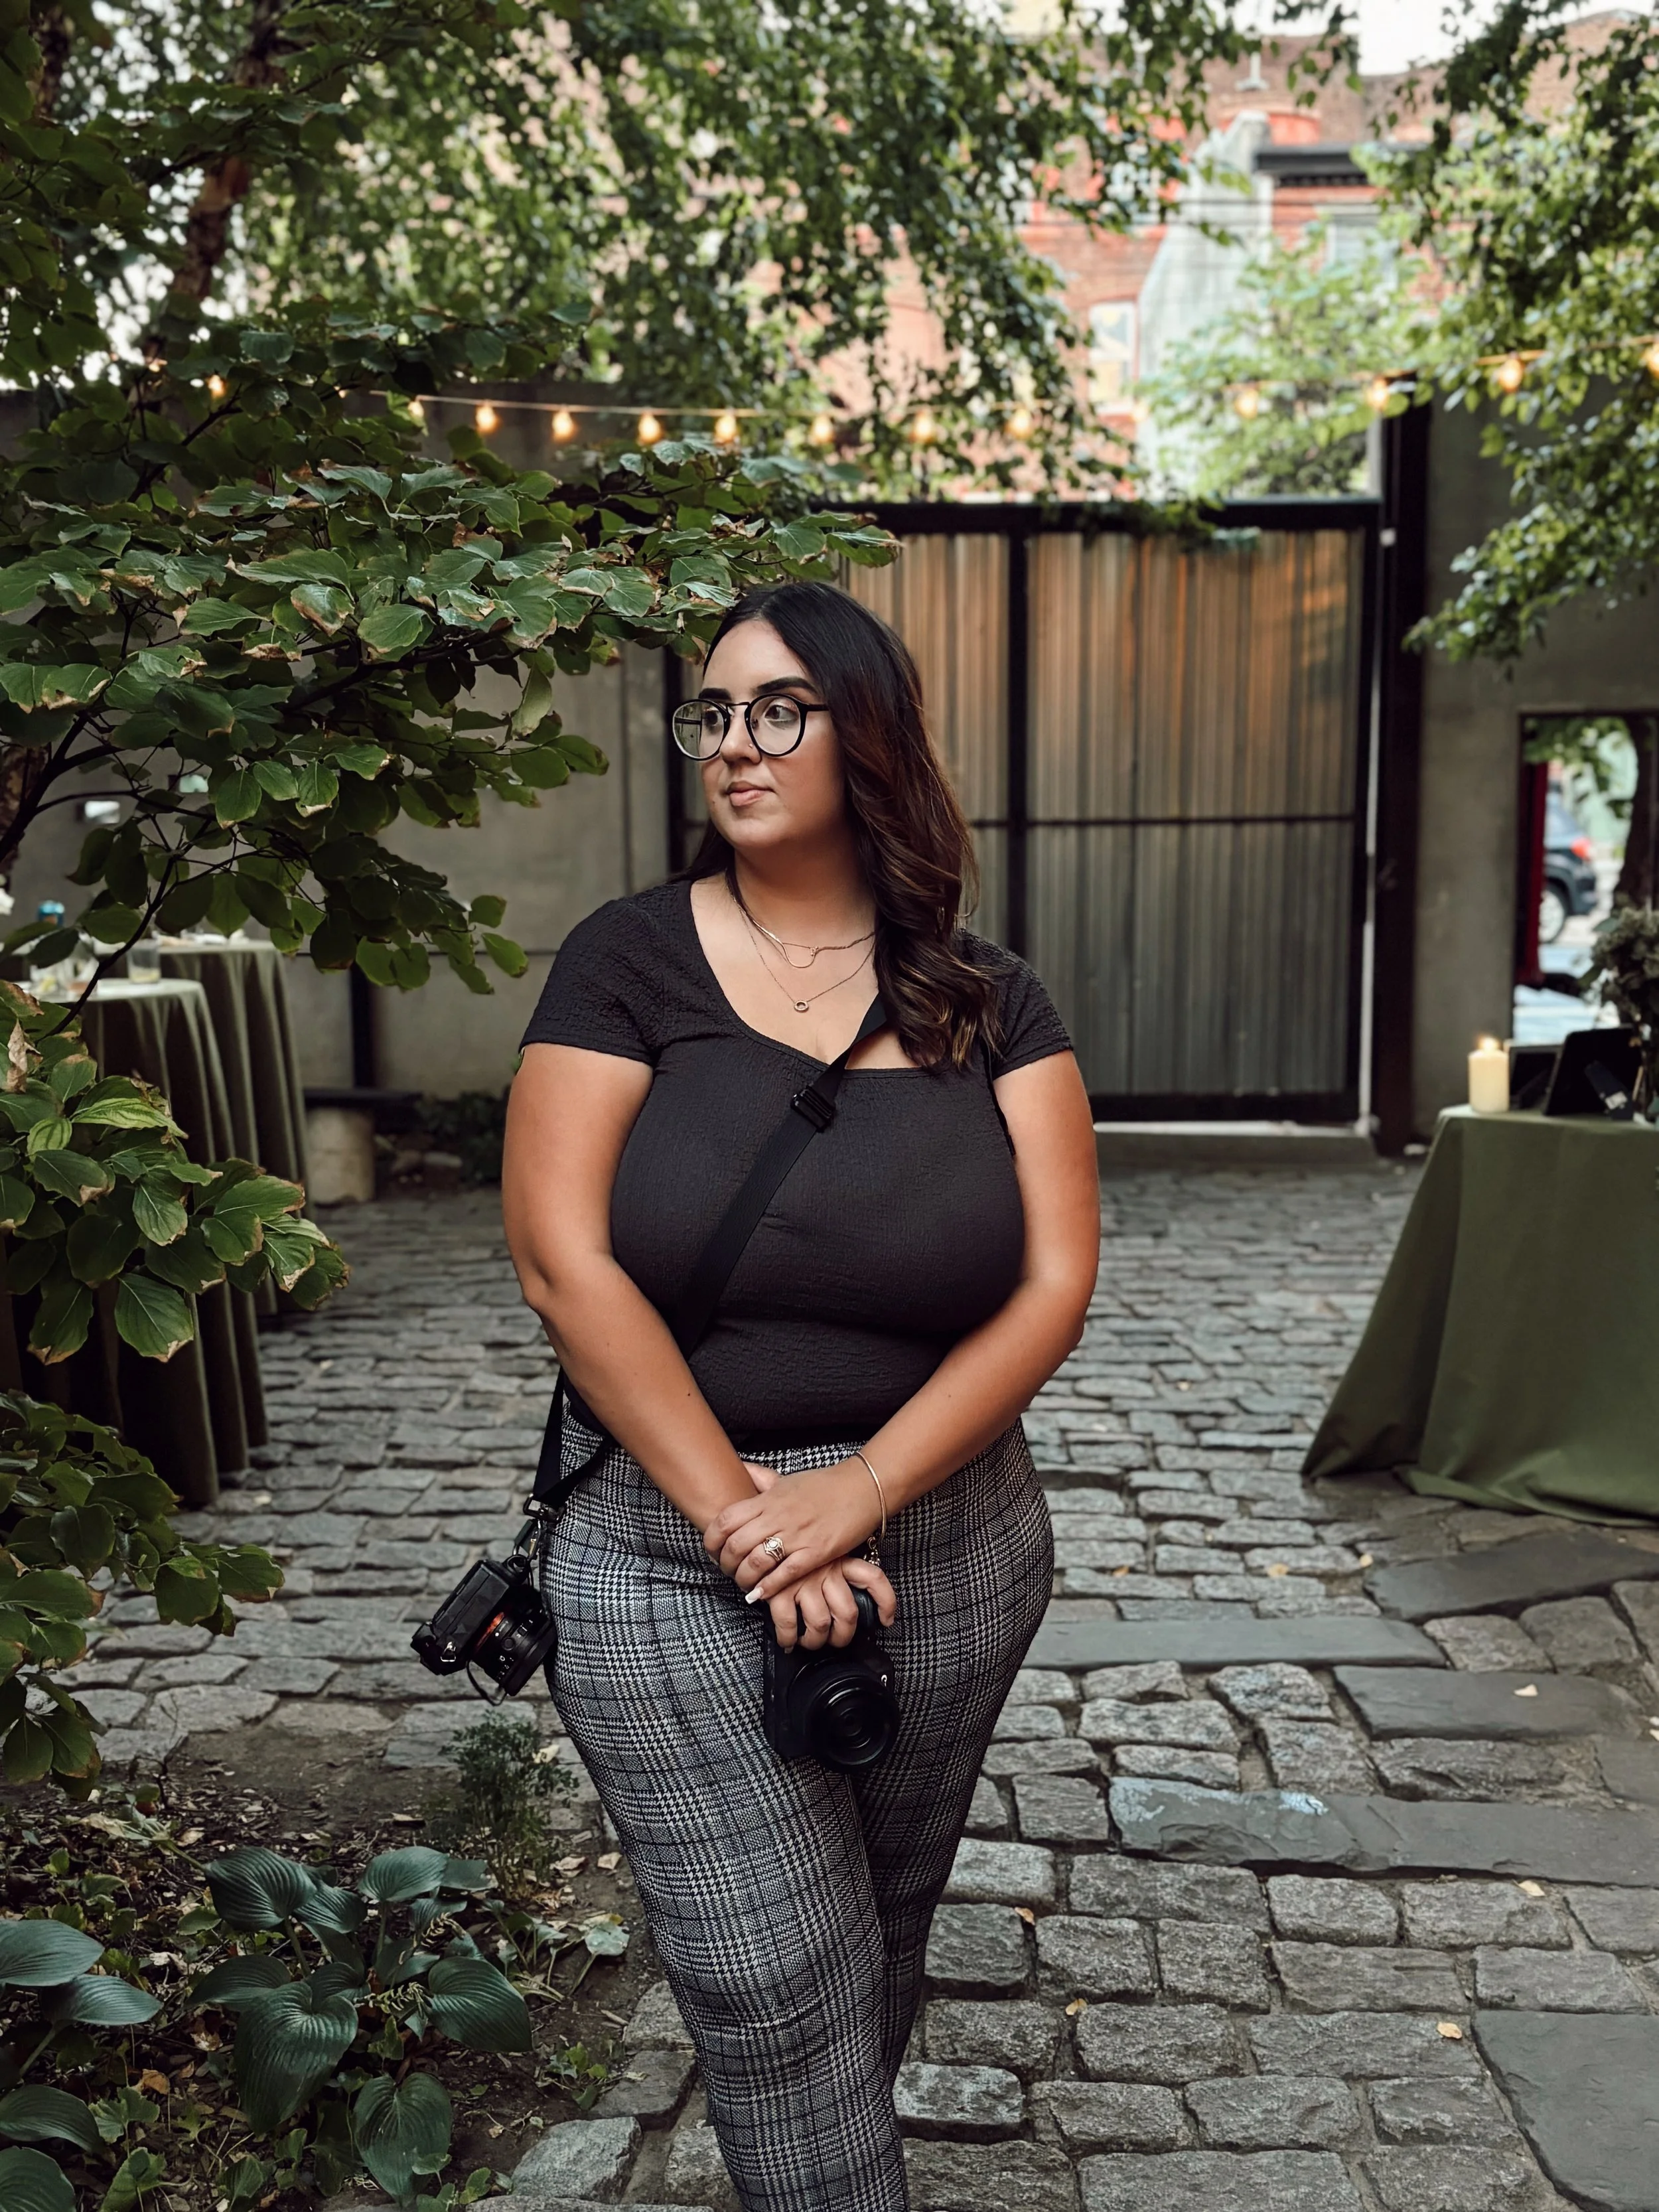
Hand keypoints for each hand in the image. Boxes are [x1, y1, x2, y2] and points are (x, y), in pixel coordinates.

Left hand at [703, 1458, 876, 1597]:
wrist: (862, 1489)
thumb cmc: (824, 1485)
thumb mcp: (787, 1479)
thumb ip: (761, 1478)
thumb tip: (740, 1468)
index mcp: (768, 1499)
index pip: (726, 1520)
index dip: (712, 1540)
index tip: (712, 1551)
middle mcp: (778, 1516)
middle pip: (737, 1544)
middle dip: (726, 1564)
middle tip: (727, 1571)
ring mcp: (797, 1534)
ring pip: (757, 1562)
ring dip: (745, 1579)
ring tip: (745, 1584)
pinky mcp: (816, 1551)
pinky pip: (785, 1573)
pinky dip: (769, 1587)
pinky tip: (761, 1595)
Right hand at [763, 1552, 897, 1652]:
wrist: (761, 1527)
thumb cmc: (796, 1540)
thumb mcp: (825, 1544)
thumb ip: (842, 1562)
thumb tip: (866, 1598)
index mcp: (841, 1559)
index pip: (873, 1579)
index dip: (885, 1603)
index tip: (886, 1620)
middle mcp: (825, 1571)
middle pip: (847, 1614)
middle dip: (842, 1636)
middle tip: (835, 1640)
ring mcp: (802, 1582)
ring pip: (820, 1624)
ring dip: (815, 1641)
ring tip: (809, 1642)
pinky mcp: (778, 1591)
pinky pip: (788, 1625)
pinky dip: (788, 1638)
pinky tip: (788, 1641)